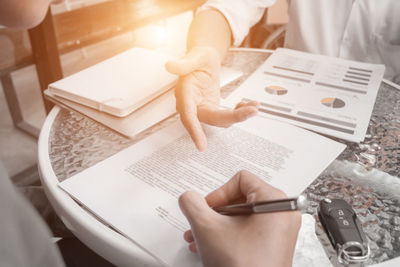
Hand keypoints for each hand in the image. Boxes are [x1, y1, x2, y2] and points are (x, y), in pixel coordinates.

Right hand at [166, 47, 257, 150]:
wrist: (204, 60)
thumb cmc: (198, 57)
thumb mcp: (195, 55)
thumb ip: (184, 63)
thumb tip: (170, 66)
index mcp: (185, 93)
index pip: (187, 114)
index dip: (194, 130)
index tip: (201, 145)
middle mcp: (192, 105)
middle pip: (211, 119)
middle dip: (232, 117)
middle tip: (251, 111)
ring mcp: (203, 108)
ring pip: (221, 120)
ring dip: (239, 116)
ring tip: (254, 106)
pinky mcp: (212, 109)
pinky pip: (226, 117)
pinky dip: (239, 113)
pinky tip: (248, 105)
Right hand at [179, 170, 300, 266]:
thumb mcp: (207, 228)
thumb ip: (193, 205)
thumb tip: (188, 197)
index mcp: (275, 202)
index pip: (241, 180)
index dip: (218, 193)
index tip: (207, 208)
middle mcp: (283, 214)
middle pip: (241, 198)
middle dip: (214, 213)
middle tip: (201, 222)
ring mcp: (280, 231)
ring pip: (242, 217)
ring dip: (217, 226)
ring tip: (199, 237)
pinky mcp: (275, 246)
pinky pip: (249, 231)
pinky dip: (229, 236)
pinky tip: (210, 246)